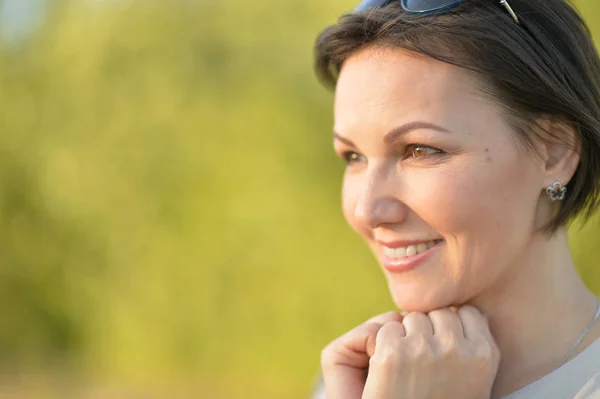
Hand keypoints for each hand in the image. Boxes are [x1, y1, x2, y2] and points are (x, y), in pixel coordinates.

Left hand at [321, 306, 500, 398]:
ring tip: (407, 371)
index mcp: (484, 355)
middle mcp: (457, 348)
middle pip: (436, 312)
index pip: (466, 312)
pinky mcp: (392, 353)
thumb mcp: (473, 382)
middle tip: (421, 364)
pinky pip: (387, 330)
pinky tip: (388, 372)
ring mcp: (423, 349)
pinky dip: (383, 346)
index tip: (443, 350)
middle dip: (427, 330)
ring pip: (410, 318)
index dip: (450, 328)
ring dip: (405, 336)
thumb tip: (463, 311)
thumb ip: (471, 347)